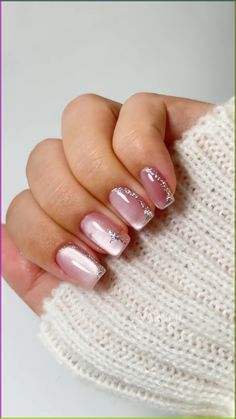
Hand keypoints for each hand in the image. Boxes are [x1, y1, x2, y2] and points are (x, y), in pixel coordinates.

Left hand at [3, 93, 212, 313]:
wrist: (231, 305)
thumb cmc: (176, 316)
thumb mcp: (92, 322)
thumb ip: (38, 284)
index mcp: (75, 223)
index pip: (22, 205)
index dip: (42, 236)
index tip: (90, 270)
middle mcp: (97, 183)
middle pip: (43, 159)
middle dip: (72, 205)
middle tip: (117, 242)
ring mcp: (130, 153)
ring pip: (81, 117)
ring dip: (101, 173)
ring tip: (139, 214)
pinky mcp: (170, 129)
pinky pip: (138, 108)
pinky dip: (142, 150)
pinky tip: (163, 191)